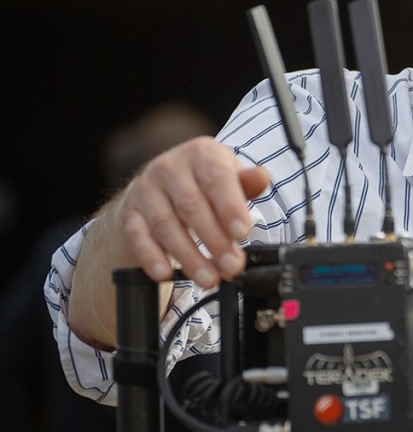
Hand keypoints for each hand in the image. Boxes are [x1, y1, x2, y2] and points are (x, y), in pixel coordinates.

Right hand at [114, 136, 269, 287]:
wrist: (160, 184)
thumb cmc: (205, 183)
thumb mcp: (230, 176)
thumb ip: (246, 182)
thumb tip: (261, 178)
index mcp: (201, 153)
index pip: (216, 179)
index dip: (230, 208)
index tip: (243, 234)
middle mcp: (169, 168)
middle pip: (191, 207)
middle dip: (214, 241)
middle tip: (232, 266)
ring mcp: (146, 191)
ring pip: (166, 226)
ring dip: (189, 257)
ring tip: (209, 278)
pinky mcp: (130, 214)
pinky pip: (138, 238)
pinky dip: (152, 258)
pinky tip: (167, 274)